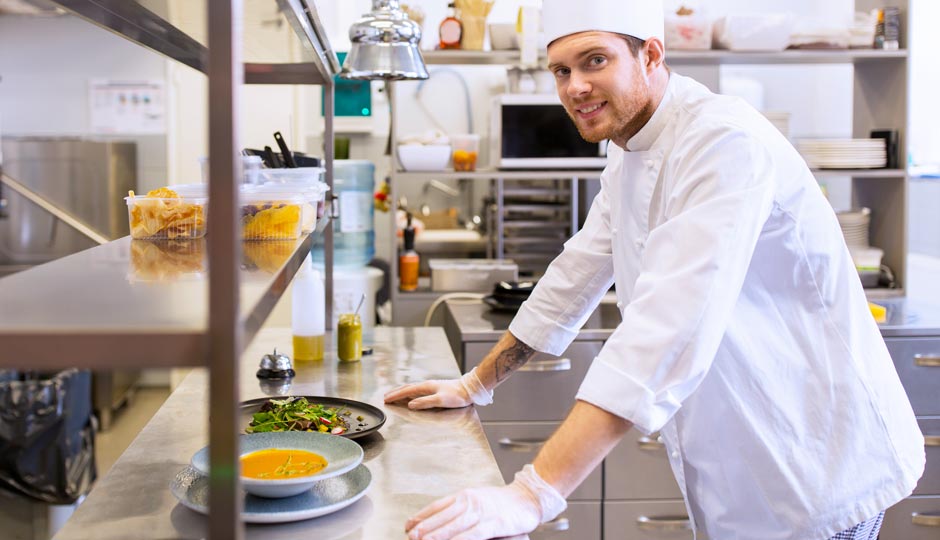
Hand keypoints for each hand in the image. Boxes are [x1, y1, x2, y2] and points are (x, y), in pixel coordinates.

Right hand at [384, 367, 492, 409]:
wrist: (469, 390)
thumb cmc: (456, 396)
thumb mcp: (440, 400)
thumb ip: (425, 402)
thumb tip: (410, 404)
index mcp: (426, 387)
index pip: (406, 391)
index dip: (395, 395)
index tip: (386, 399)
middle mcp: (427, 385)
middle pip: (407, 388)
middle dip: (396, 392)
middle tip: (386, 397)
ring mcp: (431, 387)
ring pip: (412, 389)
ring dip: (402, 392)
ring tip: (394, 396)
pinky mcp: (435, 389)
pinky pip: (418, 391)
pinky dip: (410, 393)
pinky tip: (411, 396)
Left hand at [404, 465, 565, 539]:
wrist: (528, 497)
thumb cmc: (503, 502)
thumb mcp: (477, 499)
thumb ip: (459, 508)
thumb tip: (438, 518)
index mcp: (464, 496)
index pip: (437, 506)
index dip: (421, 517)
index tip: (408, 526)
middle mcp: (470, 502)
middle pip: (442, 516)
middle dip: (425, 528)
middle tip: (411, 536)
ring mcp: (482, 512)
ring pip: (454, 525)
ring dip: (437, 534)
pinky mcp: (494, 523)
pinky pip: (474, 533)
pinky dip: (461, 539)